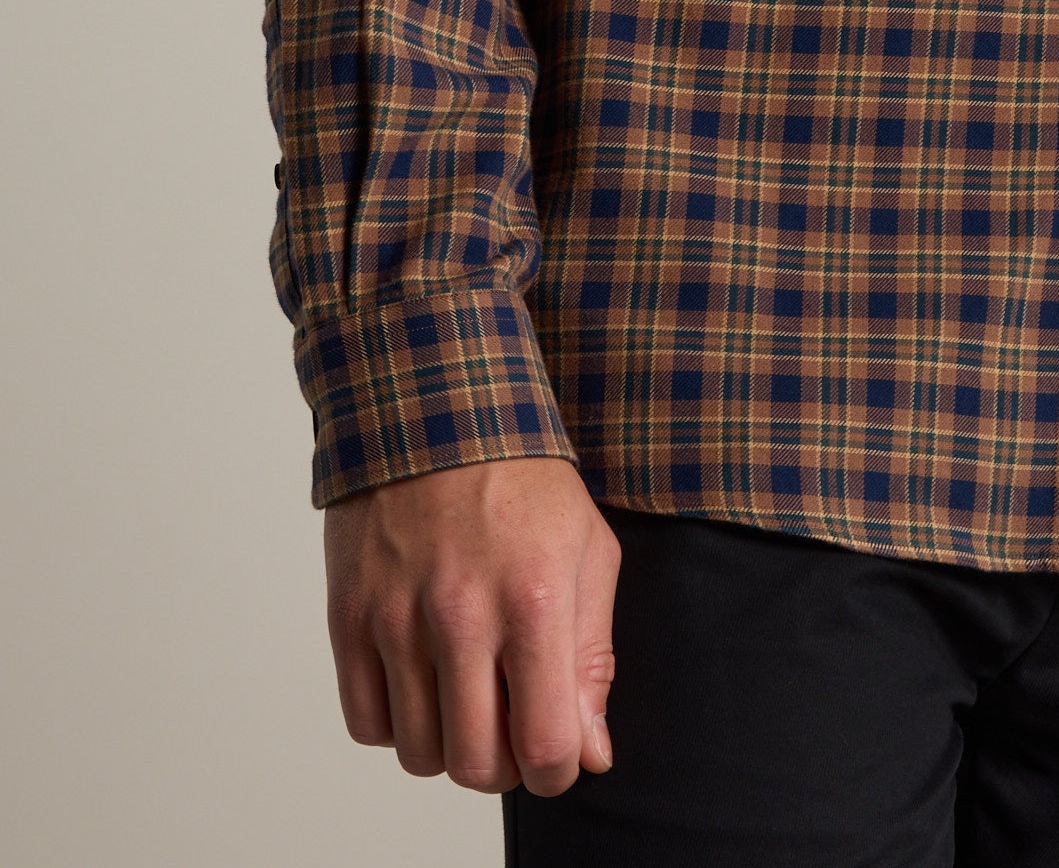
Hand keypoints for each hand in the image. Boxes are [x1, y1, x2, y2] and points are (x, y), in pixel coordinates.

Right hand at [323, 456, 620, 796]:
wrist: (434, 406)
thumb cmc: (522, 478)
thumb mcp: (588, 550)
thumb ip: (593, 658)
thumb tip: (590, 753)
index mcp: (534, 599)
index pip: (546, 744)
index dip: (558, 770)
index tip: (559, 753)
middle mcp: (461, 616)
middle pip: (476, 766)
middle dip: (504, 766)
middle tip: (512, 727)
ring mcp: (396, 618)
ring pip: (418, 755)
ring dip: (448, 744)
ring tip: (467, 695)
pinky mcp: (348, 617)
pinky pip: (367, 724)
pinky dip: (396, 722)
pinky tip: (421, 679)